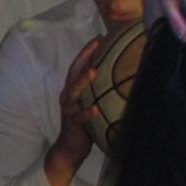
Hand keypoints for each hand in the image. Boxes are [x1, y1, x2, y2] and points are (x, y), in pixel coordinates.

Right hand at [54, 35, 111, 162]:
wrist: (69, 148)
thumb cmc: (83, 124)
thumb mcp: (89, 103)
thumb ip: (96, 91)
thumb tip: (117, 78)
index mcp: (71, 91)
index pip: (77, 67)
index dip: (86, 52)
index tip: (98, 38)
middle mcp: (68, 97)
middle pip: (73, 74)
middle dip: (84, 58)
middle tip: (96, 44)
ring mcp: (69, 110)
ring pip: (74, 93)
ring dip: (84, 81)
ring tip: (94, 71)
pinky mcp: (73, 125)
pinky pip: (80, 118)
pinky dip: (88, 113)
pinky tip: (96, 109)